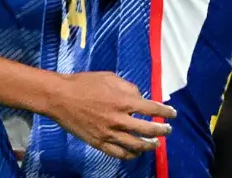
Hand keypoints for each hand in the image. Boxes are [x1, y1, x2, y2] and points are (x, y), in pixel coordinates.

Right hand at [46, 72, 174, 160]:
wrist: (58, 97)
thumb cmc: (82, 83)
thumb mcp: (108, 77)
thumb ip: (127, 87)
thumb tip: (140, 97)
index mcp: (123, 101)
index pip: (152, 108)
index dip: (166, 111)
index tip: (172, 113)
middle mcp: (119, 119)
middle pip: (149, 129)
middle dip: (162, 130)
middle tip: (167, 130)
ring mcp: (109, 133)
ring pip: (137, 144)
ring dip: (150, 145)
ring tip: (155, 144)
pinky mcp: (99, 142)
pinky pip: (120, 153)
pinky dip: (131, 155)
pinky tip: (136, 152)